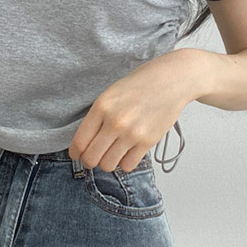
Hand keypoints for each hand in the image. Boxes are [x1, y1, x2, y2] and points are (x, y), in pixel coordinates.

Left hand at [68, 49, 196, 172]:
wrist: (171, 80)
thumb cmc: (140, 85)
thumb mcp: (111, 94)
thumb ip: (97, 117)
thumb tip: (85, 143)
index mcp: (101, 107)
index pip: (79, 142)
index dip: (75, 153)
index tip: (77, 154)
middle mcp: (115, 122)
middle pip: (91, 158)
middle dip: (89, 160)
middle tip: (94, 157)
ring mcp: (132, 133)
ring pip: (108, 165)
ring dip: (107, 163)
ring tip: (112, 153)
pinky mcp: (148, 141)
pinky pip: (128, 165)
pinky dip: (125, 162)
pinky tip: (127, 151)